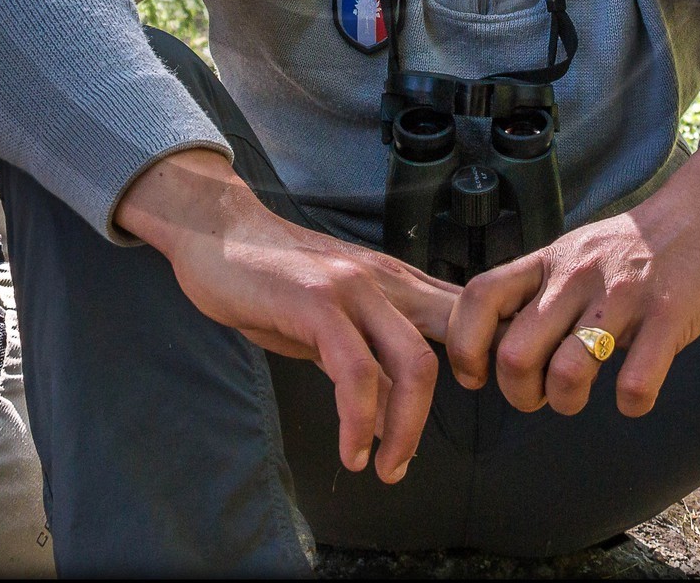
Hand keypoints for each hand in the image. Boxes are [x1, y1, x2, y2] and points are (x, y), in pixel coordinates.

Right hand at [115, 147, 457, 481]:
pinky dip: (360, 422)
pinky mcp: (318, 302)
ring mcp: (354, 287)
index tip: (461, 411)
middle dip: (447, 408)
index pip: (464, 315)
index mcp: (396, 281)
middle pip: (454, 342)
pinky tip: (350, 449)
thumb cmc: (272, 278)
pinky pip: (356, 372)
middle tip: (408, 459)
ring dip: (405, 431)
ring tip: (384, 468)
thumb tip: (395, 415)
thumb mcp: (332, 320)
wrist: (217, 232)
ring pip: (414, 363)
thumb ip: (369, 357)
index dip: (482, 360)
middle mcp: (387, 280)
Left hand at [446, 137, 699, 418]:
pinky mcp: (667, 314)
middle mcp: (575, 276)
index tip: (475, 376)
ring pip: (568, 372)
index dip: (463, 345)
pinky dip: (631, 402)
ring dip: (567, 403)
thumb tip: (497, 346)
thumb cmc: (631, 246)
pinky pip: (636, 381)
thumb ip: (538, 292)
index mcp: (547, 262)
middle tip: (539, 397)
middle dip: (518, 394)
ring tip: (580, 398)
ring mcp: (621, 295)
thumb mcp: (573, 254)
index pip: (479, 297)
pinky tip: (634, 394)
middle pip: (515, 353)